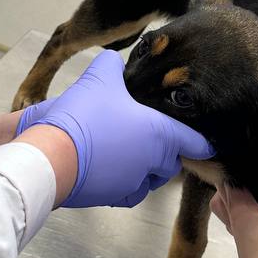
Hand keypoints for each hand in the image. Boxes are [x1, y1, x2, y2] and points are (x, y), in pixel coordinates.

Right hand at [17, 50, 212, 207]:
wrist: (50, 155)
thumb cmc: (83, 115)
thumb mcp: (98, 78)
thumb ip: (111, 65)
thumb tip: (113, 59)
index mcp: (160, 134)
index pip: (194, 142)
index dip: (201, 141)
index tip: (207, 142)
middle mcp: (152, 163)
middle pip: (171, 162)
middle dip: (166, 153)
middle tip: (151, 137)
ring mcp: (132, 183)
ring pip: (149, 179)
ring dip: (145, 168)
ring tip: (127, 151)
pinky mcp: (111, 198)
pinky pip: (127, 191)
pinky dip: (124, 182)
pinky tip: (110, 168)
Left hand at [210, 166, 257, 257]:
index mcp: (238, 206)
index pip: (229, 176)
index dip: (237, 162)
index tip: (252, 150)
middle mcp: (233, 214)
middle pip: (225, 188)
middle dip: (236, 175)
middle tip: (256, 163)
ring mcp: (236, 228)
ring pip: (227, 203)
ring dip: (236, 191)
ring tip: (254, 181)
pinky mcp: (244, 238)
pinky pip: (236, 215)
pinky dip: (243, 206)